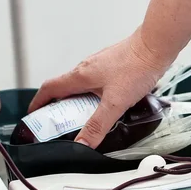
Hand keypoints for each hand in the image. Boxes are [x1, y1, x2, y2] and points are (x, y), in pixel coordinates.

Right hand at [28, 26, 169, 148]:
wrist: (157, 45)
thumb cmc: (137, 66)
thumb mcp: (116, 102)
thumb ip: (98, 125)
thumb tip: (82, 144)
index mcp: (80, 76)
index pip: (49, 89)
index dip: (38, 103)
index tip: (33, 115)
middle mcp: (86, 68)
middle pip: (64, 89)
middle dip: (59, 107)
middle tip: (60, 124)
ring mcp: (99, 66)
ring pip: (81, 86)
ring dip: (77, 102)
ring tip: (85, 119)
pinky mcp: (112, 66)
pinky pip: (95, 83)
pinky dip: (93, 96)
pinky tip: (107, 105)